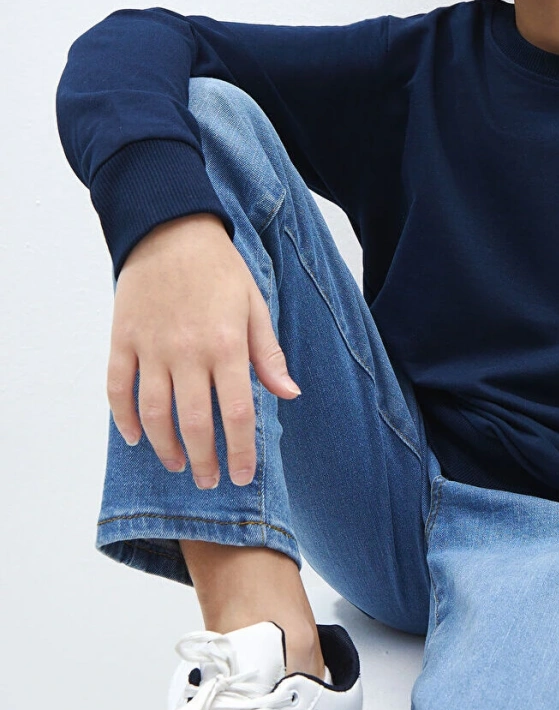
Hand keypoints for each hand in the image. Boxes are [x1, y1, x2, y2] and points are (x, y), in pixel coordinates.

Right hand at [108, 213, 301, 488]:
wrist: (169, 228)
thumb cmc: (219, 269)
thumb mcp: (255, 305)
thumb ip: (268, 353)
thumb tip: (289, 394)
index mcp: (226, 344)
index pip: (237, 413)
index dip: (241, 451)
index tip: (242, 475)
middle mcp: (187, 351)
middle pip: (194, 422)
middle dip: (204, 460)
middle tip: (210, 481)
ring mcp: (151, 346)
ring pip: (153, 413)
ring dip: (165, 447)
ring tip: (178, 465)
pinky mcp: (122, 339)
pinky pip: (118, 388)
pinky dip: (124, 419)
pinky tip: (137, 438)